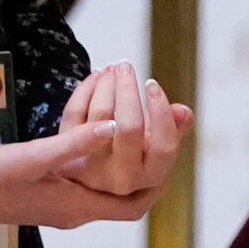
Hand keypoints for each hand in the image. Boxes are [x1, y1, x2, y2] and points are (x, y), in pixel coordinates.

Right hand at [0, 66, 192, 229]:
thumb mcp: (32, 158)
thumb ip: (74, 143)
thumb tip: (116, 125)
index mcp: (77, 208)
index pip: (134, 206)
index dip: (159, 181)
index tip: (171, 146)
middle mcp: (75, 208)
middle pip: (126, 186)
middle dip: (145, 150)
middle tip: (157, 113)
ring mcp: (61, 200)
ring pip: (106, 172)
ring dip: (121, 140)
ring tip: (133, 104)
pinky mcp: (48, 188)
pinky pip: (85, 166)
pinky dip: (96, 141)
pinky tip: (97, 116)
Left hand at [54, 61, 190, 200]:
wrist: (96, 181)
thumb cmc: (137, 156)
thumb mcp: (159, 147)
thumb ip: (175, 128)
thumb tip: (182, 111)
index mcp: (150, 175)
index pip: (164, 145)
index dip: (161, 112)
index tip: (152, 84)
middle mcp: (122, 178)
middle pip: (129, 128)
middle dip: (127, 90)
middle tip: (127, 66)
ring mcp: (92, 170)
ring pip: (100, 115)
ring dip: (106, 85)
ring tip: (113, 69)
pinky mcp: (66, 158)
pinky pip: (74, 113)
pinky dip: (85, 89)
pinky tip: (97, 77)